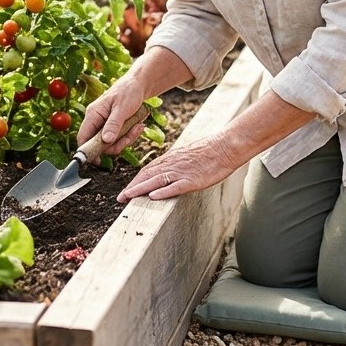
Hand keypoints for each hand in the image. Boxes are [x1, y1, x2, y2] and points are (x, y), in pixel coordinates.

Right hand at [78, 80, 150, 154]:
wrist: (139, 84)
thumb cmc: (128, 91)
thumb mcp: (122, 108)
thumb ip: (113, 125)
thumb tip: (105, 141)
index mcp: (93, 114)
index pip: (83, 137)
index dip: (87, 151)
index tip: (98, 161)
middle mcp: (96, 120)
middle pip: (100, 144)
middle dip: (117, 143)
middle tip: (131, 135)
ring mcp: (105, 124)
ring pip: (111, 143)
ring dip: (126, 139)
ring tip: (137, 126)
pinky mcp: (114, 126)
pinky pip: (119, 138)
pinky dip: (129, 135)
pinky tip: (138, 125)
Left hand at [116, 135, 236, 201]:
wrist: (225, 146)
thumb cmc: (208, 153)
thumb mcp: (186, 157)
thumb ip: (174, 165)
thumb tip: (164, 175)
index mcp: (170, 159)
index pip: (147, 171)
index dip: (135, 181)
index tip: (126, 191)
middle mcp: (172, 165)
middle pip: (148, 176)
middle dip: (132, 187)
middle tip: (120, 199)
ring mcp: (182, 172)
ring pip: (157, 181)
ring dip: (141, 189)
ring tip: (128, 198)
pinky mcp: (193, 179)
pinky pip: (176, 186)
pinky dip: (164, 192)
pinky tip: (153, 197)